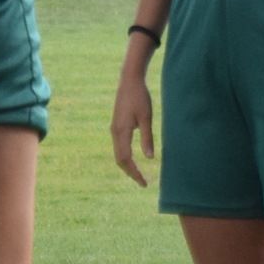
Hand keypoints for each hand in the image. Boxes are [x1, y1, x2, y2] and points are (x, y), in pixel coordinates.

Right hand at [110, 69, 155, 186]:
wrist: (129, 81)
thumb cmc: (140, 97)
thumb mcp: (147, 117)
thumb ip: (147, 138)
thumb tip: (149, 157)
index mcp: (121, 131)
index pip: (125, 159)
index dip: (134, 173)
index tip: (143, 182)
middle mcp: (115, 132)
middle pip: (119, 159)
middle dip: (130, 172)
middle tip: (143, 182)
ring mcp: (114, 129)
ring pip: (118, 153)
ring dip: (127, 165)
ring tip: (138, 175)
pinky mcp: (116, 126)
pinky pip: (119, 146)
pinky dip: (125, 157)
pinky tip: (133, 160)